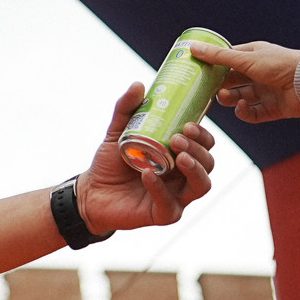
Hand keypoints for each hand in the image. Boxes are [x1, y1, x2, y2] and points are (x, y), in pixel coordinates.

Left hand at [77, 83, 216, 233]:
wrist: (90, 192)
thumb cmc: (110, 163)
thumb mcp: (117, 132)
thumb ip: (126, 109)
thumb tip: (138, 84)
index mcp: (180, 156)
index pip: (205, 145)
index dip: (203, 135)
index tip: (187, 126)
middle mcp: (184, 177)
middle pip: (208, 163)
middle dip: (198, 149)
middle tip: (178, 138)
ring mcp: (176, 197)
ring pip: (202, 185)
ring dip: (194, 169)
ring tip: (178, 156)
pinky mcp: (163, 215)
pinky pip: (171, 205)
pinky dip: (160, 189)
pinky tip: (149, 175)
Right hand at [189, 40, 299, 121]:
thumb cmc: (280, 64)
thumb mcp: (246, 58)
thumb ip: (218, 56)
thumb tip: (193, 48)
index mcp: (253, 56)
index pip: (227, 59)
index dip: (213, 65)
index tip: (197, 71)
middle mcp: (258, 73)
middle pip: (231, 81)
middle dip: (219, 85)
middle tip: (206, 89)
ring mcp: (265, 91)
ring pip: (239, 98)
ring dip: (229, 99)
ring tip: (225, 97)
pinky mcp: (272, 108)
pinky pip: (252, 113)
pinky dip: (244, 112)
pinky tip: (241, 107)